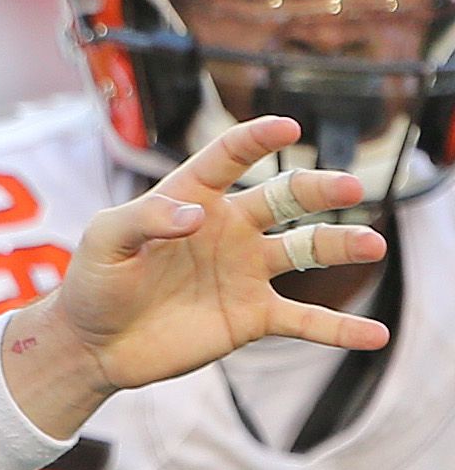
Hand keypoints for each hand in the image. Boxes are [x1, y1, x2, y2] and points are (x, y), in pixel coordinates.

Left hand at [5, 115, 387, 437]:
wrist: (94, 343)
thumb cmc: (94, 281)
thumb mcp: (105, 241)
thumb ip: (144, 219)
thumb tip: (195, 216)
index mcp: (191, 197)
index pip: (229, 157)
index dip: (256, 139)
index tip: (287, 126)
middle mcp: (229, 229)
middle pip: (284, 198)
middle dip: (318, 189)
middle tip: (349, 187)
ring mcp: (245, 272)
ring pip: (305, 250)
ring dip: (341, 245)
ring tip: (372, 244)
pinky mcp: (251, 316)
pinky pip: (305, 320)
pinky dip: (339, 328)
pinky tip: (375, 334)